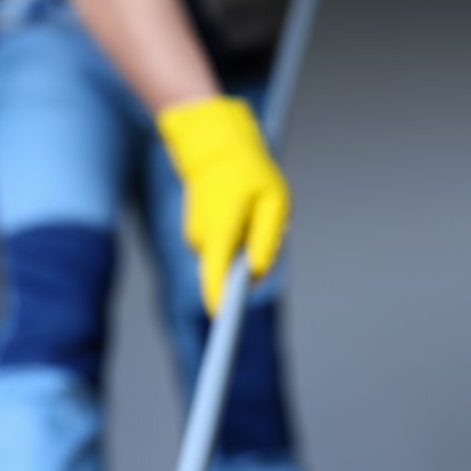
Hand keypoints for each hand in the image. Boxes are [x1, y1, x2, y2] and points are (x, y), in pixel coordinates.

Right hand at [156, 96, 289, 314]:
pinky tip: (239, 211)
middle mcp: (202, 240)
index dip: (222, 306)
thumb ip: (267, 239)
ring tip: (251, 211)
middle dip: (250, 264)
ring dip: (244, 245)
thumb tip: (257, 273)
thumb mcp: (273, 201)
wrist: (213, 146)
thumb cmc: (249, 171)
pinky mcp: (198, 235)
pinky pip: (223, 249)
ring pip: (228, 260)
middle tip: (264, 225)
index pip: (215, 281)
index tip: (224, 324)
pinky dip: (235, 237)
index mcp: (220, 234)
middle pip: (228, 275)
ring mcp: (196, 238)